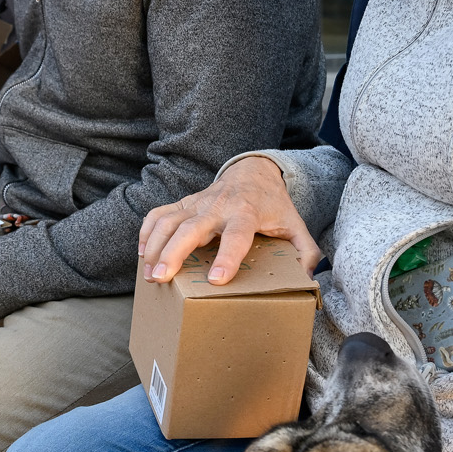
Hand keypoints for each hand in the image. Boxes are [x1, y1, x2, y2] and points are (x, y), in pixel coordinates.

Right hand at [140, 156, 320, 284]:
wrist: (253, 172)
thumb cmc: (274, 205)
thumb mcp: (296, 226)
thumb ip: (306, 252)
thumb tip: (309, 278)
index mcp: (247, 213)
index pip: (237, 236)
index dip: (228, 257)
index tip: (217, 279)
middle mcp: (218, 206)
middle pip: (191, 228)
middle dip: (173, 252)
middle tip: (161, 277)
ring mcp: (197, 203)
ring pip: (169, 220)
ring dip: (154, 245)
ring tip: (148, 273)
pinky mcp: (184, 202)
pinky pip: (159, 213)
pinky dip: (146, 231)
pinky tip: (143, 252)